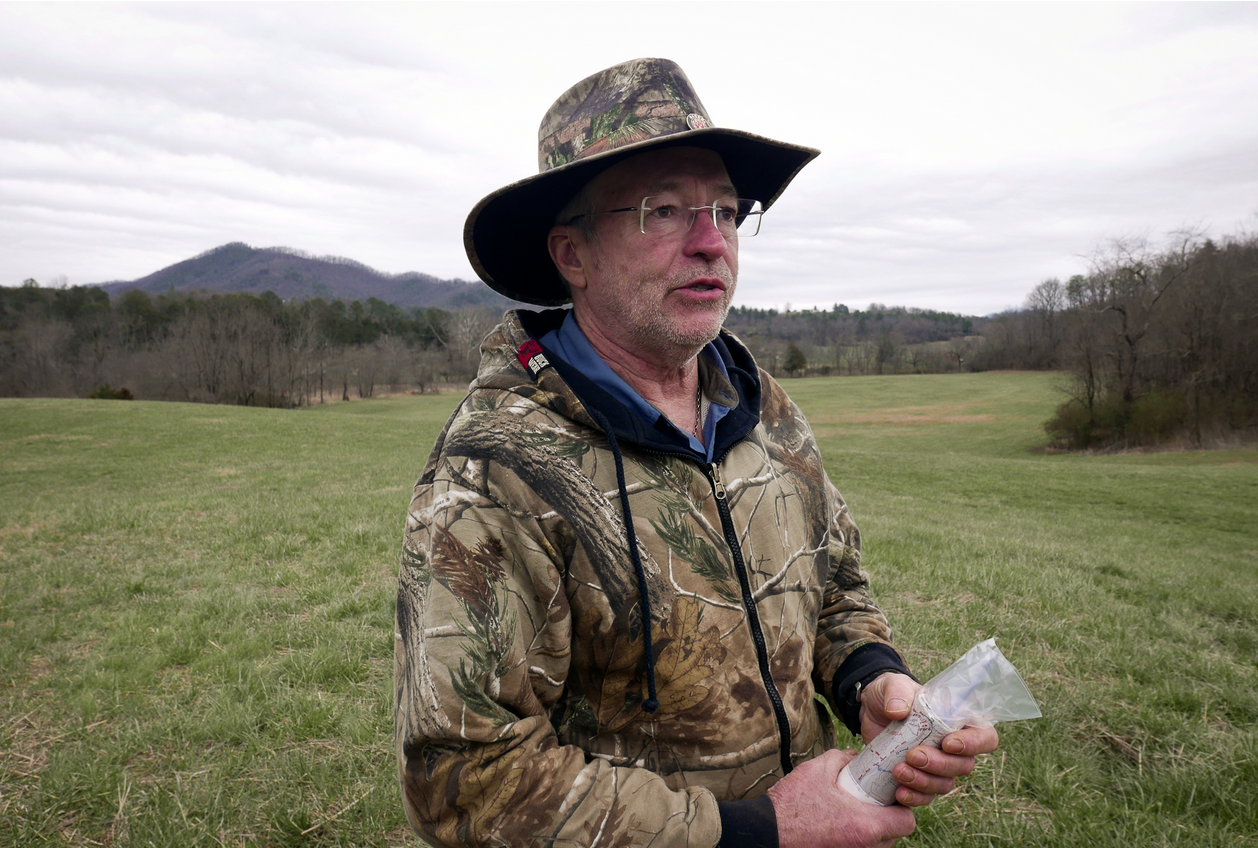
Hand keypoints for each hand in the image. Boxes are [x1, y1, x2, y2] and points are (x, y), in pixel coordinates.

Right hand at [768, 748, 915, 847]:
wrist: (768, 832)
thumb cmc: (792, 804)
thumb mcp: (816, 771)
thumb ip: (840, 758)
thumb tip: (853, 755)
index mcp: (864, 825)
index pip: (906, 822)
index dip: (902, 808)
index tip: (890, 796)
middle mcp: (864, 847)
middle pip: (894, 836)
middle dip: (888, 819)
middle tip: (873, 802)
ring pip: (878, 846)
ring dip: (873, 831)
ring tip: (855, 814)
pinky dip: (857, 839)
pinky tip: (841, 826)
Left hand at [858, 673, 1000, 806]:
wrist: (870, 712)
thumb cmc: (892, 694)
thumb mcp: (893, 684)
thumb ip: (897, 692)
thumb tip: (897, 711)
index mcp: (958, 722)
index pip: (985, 736)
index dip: (974, 744)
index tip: (948, 743)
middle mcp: (953, 748)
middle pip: (963, 766)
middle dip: (940, 764)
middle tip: (913, 755)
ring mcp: (937, 767)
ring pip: (945, 784)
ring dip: (924, 782)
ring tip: (899, 771)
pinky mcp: (918, 780)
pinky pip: (925, 797)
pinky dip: (915, 797)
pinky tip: (900, 792)